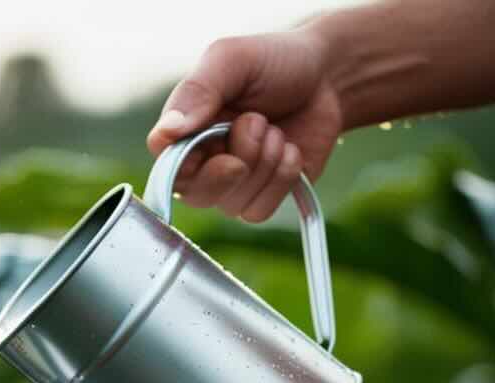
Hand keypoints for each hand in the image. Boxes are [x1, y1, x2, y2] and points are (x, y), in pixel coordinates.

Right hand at [146, 30, 343, 221]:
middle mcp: (202, 163)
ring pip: (232, 203)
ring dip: (265, 161)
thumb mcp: (232, 59)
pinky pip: (259, 210)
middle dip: (236, 161)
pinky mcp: (263, 197)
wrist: (328, 78)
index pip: (166, 167)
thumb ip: (197, 91)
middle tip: (257, 122)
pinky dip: (282, 177)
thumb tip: (166, 132)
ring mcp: (232, 184)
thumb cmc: (274, 63)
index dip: (186, 165)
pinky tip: (289, 150)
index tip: (216, 139)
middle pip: (196, 194)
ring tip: (275, 129)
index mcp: (185, 131)